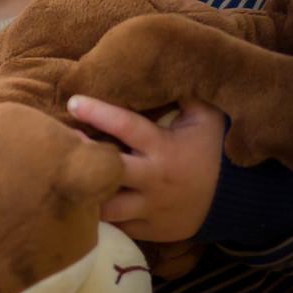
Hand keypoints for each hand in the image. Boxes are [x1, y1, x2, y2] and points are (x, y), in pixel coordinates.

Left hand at [67, 96, 224, 242]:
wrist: (236, 200)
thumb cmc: (214, 151)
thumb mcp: (206, 118)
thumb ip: (184, 93)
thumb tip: (163, 62)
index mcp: (164, 148)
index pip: (126, 127)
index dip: (98, 113)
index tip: (73, 102)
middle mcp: (154, 179)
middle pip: (108, 171)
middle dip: (81, 158)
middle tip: (57, 145)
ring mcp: (150, 208)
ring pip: (106, 207)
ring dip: (84, 192)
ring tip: (62, 177)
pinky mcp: (149, 229)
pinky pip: (117, 226)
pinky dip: (99, 216)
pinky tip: (79, 201)